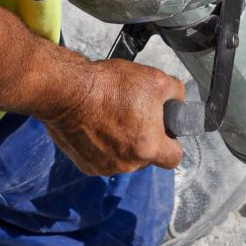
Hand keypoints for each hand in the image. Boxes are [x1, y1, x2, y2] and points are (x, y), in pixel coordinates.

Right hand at [43, 58, 185, 175]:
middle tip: (135, 115)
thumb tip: (178, 98)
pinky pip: (102, 159)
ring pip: (123, 158)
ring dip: (122, 143)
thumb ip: (176, 91)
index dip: (173, 143)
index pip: (174, 158)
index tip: (166, 132)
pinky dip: (102, 146)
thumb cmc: (108, 86)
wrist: (67, 91)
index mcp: (148, 147)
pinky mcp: (85, 165)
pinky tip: (96, 125)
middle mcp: (128, 164)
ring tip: (112, 117)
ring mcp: (105, 167)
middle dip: (144, 139)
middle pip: (147, 157)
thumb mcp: (155, 79)